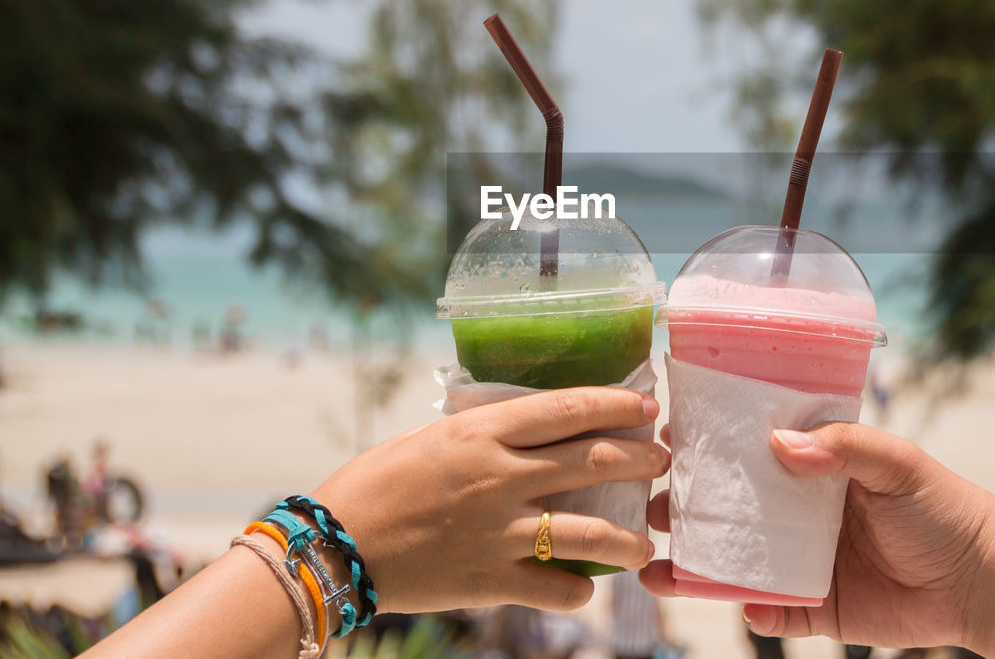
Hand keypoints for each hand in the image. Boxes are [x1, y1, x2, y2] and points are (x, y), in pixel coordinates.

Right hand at [313, 387, 668, 613]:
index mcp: (483, 432)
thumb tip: (528, 426)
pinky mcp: (492, 581)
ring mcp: (500, 531)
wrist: (333, 547)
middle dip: (640, 459)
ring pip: (591, 532)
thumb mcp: (432, 437)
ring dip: (629, 538)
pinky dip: (578, 590)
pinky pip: (557, 588)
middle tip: (661, 460)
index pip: (568, 409)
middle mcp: (500, 477)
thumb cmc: (375, 482)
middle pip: (593, 461)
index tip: (647, 406)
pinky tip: (584, 587)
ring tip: (645, 542)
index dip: (616, 405)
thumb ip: (483, 432)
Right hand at [639, 422, 994, 649]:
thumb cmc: (943, 508)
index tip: (666, 438)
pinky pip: (771, 612)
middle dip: (685, 507)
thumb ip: (843, 446)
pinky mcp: (816, 607)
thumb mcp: (896, 462)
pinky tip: (736, 604)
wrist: (984, 580)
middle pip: (730, 509)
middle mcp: (799, 513)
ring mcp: (804, 562)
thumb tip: (779, 445)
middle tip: (646, 504)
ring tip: (655, 566)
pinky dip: (749, 611)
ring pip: (736, 563)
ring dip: (695, 565)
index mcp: (813, 469)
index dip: (709, 446)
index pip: (749, 452)